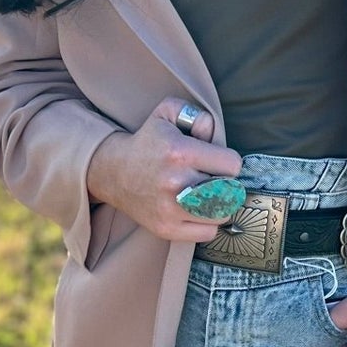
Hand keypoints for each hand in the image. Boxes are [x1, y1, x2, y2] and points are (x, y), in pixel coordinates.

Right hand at [85, 97, 242, 244]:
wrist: (114, 172)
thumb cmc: (148, 142)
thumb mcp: (168, 113)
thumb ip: (197, 115)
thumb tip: (214, 132)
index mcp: (180, 152)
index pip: (232, 165)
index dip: (228, 161)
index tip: (217, 162)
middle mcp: (175, 183)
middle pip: (230, 191)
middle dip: (226, 184)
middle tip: (213, 179)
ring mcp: (170, 209)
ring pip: (222, 214)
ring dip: (220, 205)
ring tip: (207, 195)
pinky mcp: (166, 229)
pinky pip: (208, 233)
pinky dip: (207, 224)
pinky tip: (197, 211)